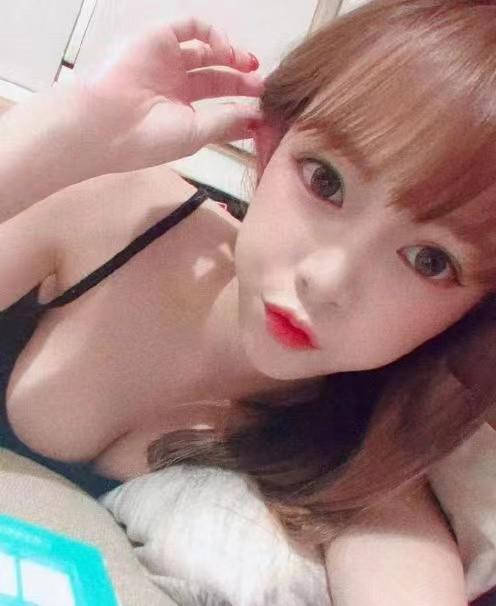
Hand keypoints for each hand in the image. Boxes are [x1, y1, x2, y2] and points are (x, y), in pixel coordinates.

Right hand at [81, 18, 263, 171]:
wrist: (108, 122)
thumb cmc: (149, 137)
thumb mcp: (196, 134)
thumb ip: (227, 121)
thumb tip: (254, 117)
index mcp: (179, 114)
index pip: (218, 109)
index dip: (242, 109)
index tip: (264, 114)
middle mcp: (173, 88)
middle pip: (216, 80)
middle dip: (242, 82)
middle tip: (263, 87)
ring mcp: (165, 63)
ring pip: (206, 53)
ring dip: (232, 57)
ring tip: (250, 66)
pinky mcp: (159, 39)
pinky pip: (191, 27)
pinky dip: (213, 35)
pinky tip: (226, 52)